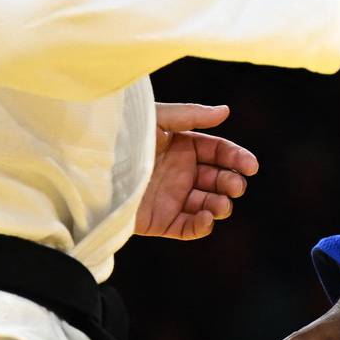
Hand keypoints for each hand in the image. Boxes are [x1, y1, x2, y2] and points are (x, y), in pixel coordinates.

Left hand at [134, 103, 258, 239]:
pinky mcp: (161, 222)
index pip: (219, 152)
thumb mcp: (157, 120)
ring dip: (220, 205)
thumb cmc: (122, 138)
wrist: (89, 169)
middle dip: (231, 182)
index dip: (237, 158)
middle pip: (218, 179)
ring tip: (221, 204)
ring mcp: (173, 198)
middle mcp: (182, 173)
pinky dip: (201, 226)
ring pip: (208, 204)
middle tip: (235, 185)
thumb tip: (225, 111)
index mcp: (184, 147)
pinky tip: (207, 219)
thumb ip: (191, 116)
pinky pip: (188, 228)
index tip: (250, 166)